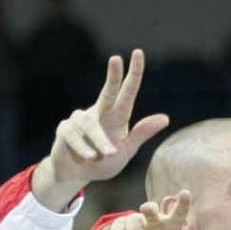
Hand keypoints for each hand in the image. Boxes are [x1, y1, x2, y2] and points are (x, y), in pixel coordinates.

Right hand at [30, 51, 169, 209]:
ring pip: (91, 126)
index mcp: (116, 117)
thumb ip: (142, 134)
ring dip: (100, 142)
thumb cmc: (104, 162)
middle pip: (107, 92)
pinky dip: (84, 148)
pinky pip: (75, 136)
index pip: (126, 93)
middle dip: (112, 76)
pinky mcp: (64, 130)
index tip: (137, 53)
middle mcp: (98, 113)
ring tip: (104, 155)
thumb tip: (165, 118)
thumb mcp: (126, 150)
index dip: (133, 74)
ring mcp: (79, 120)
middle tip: (116, 59)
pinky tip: (89, 157)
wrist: (77, 176)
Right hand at [103, 191, 230, 229]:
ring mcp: (134, 222)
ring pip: (132, 229)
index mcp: (170, 224)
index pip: (178, 213)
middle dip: (150, 208)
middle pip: (150, 210)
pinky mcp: (118, 229)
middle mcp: (153, 219)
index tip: (185, 193)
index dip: (182, 204)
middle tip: (148, 208)